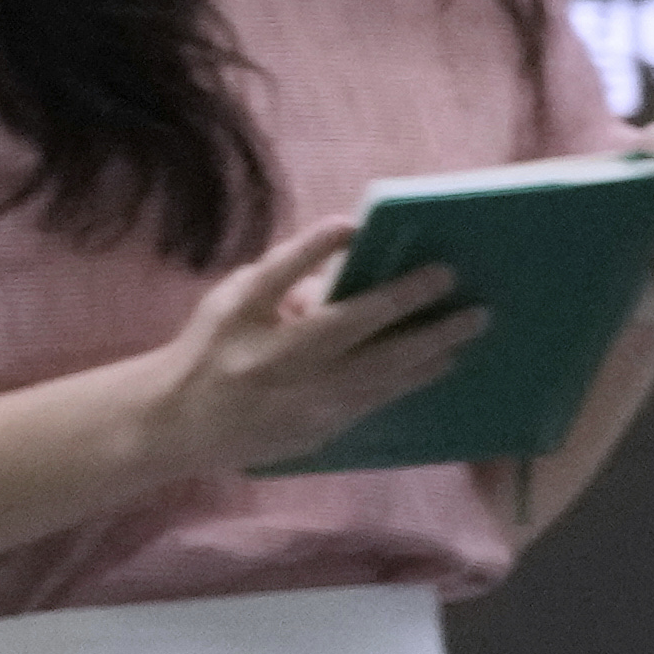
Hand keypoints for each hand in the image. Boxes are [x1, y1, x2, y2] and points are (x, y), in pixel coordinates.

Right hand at [145, 215, 482, 472]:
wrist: (183, 424)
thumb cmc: (211, 350)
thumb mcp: (228, 303)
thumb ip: (279, 279)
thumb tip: (345, 264)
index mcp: (240, 319)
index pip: (277, 275)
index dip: (313, 248)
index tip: (354, 225)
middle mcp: (272, 358)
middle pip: (347, 326)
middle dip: (403, 301)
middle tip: (451, 278)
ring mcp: (300, 399)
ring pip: (377, 370)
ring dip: (428, 344)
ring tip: (470, 322)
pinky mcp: (320, 428)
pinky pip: (377, 398)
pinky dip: (413, 377)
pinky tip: (443, 360)